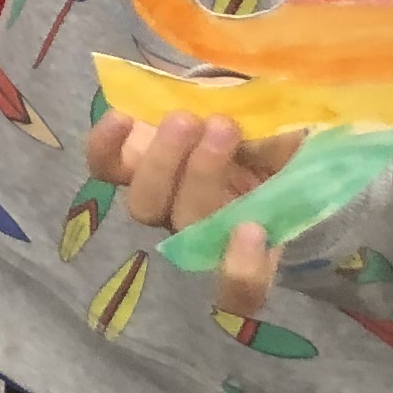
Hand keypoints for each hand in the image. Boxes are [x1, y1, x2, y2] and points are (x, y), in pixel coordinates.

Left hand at [85, 107, 298, 318]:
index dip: (243, 273)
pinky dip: (106, 145)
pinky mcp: (122, 168)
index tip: (253, 229)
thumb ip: (285, 149)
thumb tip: (290, 140)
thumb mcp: (283, 140)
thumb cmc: (260, 130)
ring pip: (145, 203)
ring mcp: (156, 200)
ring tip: (186, 119)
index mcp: (249, 234)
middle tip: (224, 127)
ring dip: (165, 160)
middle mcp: (198, 230)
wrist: (219, 101)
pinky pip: (103, 168)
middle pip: (190, 226)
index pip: (243, 291)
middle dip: (206, 175)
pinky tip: (124, 118)